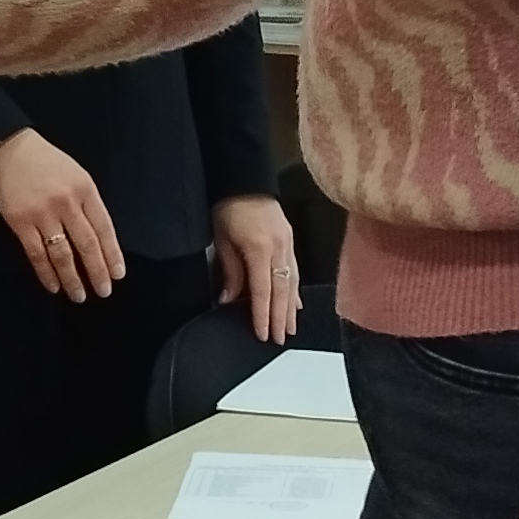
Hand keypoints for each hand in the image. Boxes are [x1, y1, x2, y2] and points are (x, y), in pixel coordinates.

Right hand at [0, 130, 123, 299]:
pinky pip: (36, 254)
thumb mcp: (77, 175)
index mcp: (85, 190)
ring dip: (72, 278)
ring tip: (79, 295)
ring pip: (62, 254)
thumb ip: (88, 204)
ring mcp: (42, 213)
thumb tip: (98, 240)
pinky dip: (46, 273)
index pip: (104, 228)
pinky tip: (53, 285)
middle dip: (97, 272)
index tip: (117, 274)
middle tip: (103, 291)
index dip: (112, 254)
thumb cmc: (46, 162)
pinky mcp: (20, 222)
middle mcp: (67, 203)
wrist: (9, 148)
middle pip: (87, 245)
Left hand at [212, 194, 300, 344]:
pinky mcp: (290, 240)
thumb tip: (228, 299)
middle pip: (281, 291)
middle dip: (281, 318)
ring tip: (290, 328)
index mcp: (259, 248)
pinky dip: (295, 289)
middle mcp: (278, 248)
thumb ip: (230, 271)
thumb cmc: (229, 207)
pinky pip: (295, 270)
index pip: (262, 291)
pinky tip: (295, 303)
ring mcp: (287, 243)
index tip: (264, 334)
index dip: (262, 315)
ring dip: (291, 308)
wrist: (244, 179)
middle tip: (281, 339)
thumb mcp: (222, 240)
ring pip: (292, 282)